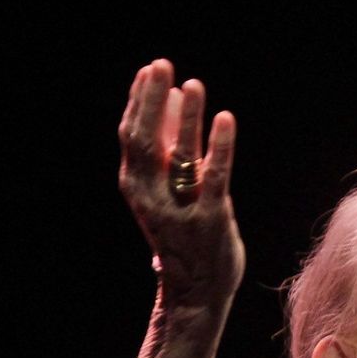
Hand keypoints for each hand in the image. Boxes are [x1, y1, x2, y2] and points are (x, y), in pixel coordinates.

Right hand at [117, 59, 243, 306]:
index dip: (139, 101)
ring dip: (186, 117)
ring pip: (180, 154)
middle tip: (162, 65)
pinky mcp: (212, 218)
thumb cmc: (184, 234)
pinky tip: (225, 119)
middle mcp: (152, 196)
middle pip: (145, 139)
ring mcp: (181, 208)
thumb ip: (168, 150)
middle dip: (151, 100)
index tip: (150, 70)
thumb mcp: (166, 191)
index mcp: (136, 186)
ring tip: (193, 85)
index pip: (131, 135)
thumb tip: (170, 101)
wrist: (196, 292)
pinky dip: (220, 146)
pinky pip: (215, 176)